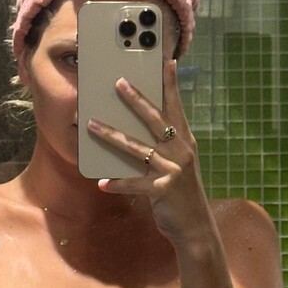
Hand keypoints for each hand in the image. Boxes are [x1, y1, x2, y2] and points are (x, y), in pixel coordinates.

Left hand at [86, 59, 214, 248]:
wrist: (195, 226)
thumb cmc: (182, 192)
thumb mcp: (178, 164)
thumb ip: (164, 146)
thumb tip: (138, 129)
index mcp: (184, 141)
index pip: (176, 106)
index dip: (171, 84)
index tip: (167, 62)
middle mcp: (181, 150)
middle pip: (155, 120)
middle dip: (136, 99)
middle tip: (118, 82)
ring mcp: (173, 169)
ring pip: (137, 147)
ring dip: (112, 136)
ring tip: (91, 124)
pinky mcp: (163, 189)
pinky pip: (135, 183)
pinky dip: (117, 183)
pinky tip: (102, 182)